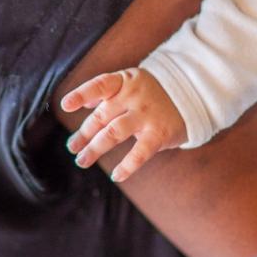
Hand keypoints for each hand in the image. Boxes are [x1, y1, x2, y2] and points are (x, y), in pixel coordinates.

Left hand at [61, 66, 186, 182]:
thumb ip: (106, 93)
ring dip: (94, 149)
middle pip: (101, 117)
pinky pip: (140, 152)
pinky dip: (127, 166)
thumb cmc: (151, 93)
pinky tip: (116, 175)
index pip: (99, 85)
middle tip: (72, 147)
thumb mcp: (130, 84)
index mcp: (124, 81)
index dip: (82, 95)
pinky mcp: (159, 133)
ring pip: (113, 133)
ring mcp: (147, 115)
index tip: (65, 106)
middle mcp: (134, 96)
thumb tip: (80, 104)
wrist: (191, 95)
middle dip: (83, 134)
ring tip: (82, 161)